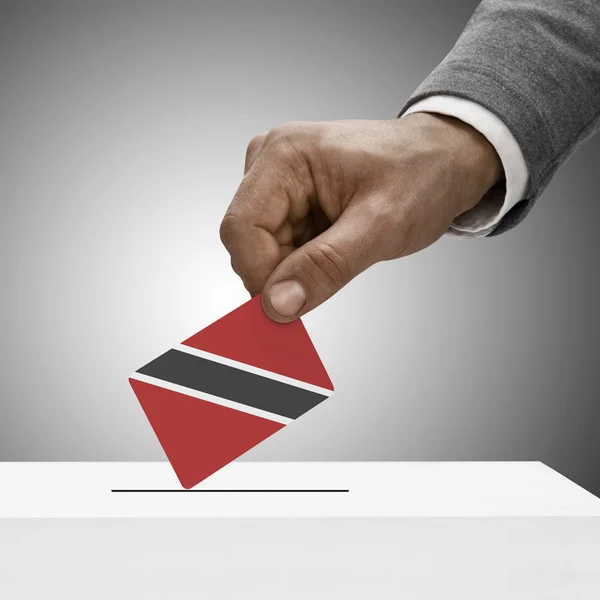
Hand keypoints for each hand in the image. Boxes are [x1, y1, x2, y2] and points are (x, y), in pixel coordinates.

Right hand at [220, 114, 501, 321]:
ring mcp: (277, 181)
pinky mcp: (287, 199)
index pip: (241, 229)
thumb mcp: (381, 225)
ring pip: (262, 250)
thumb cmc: (421, 175)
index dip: (260, 275)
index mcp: (284, 155)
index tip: (289, 308)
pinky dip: (303, 262)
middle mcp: (270, 163)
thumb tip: (277, 304)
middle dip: (283, 273)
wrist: (442, 161)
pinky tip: (336, 246)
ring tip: (344, 249)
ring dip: (296, 268)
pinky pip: (278, 247)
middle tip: (332, 275)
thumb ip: (326, 266)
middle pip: (248, 242)